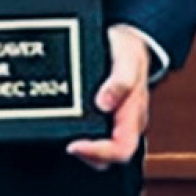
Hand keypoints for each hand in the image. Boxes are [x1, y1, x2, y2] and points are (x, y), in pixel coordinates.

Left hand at [66, 24, 153, 168]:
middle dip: (85, 154)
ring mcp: (113, 121)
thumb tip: (104, 102)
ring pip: (98, 147)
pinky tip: (64, 122)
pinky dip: (77, 132)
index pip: (122, 149)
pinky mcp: (102, 115)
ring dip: (81, 147)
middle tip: (64, 141)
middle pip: (107, 157)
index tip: (75, 145)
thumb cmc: (129, 49)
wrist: (128, 38)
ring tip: (61, 134)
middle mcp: (124, 123)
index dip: (98, 153)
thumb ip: (121, 81)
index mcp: (134, 115)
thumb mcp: (128, 57)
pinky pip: (92, 132)